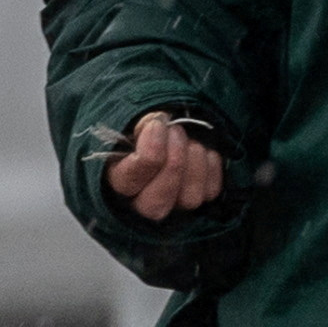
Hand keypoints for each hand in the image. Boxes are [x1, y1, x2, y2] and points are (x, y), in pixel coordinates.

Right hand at [106, 111, 225, 224]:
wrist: (171, 126)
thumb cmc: (146, 125)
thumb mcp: (135, 120)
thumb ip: (139, 125)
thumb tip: (157, 124)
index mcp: (116, 181)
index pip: (128, 181)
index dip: (147, 154)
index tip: (157, 125)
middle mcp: (142, 202)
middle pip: (156, 204)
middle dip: (173, 163)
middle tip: (175, 131)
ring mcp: (174, 206)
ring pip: (189, 199)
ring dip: (194, 160)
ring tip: (190, 137)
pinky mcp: (201, 200)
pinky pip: (211, 191)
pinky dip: (211, 165)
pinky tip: (204, 149)